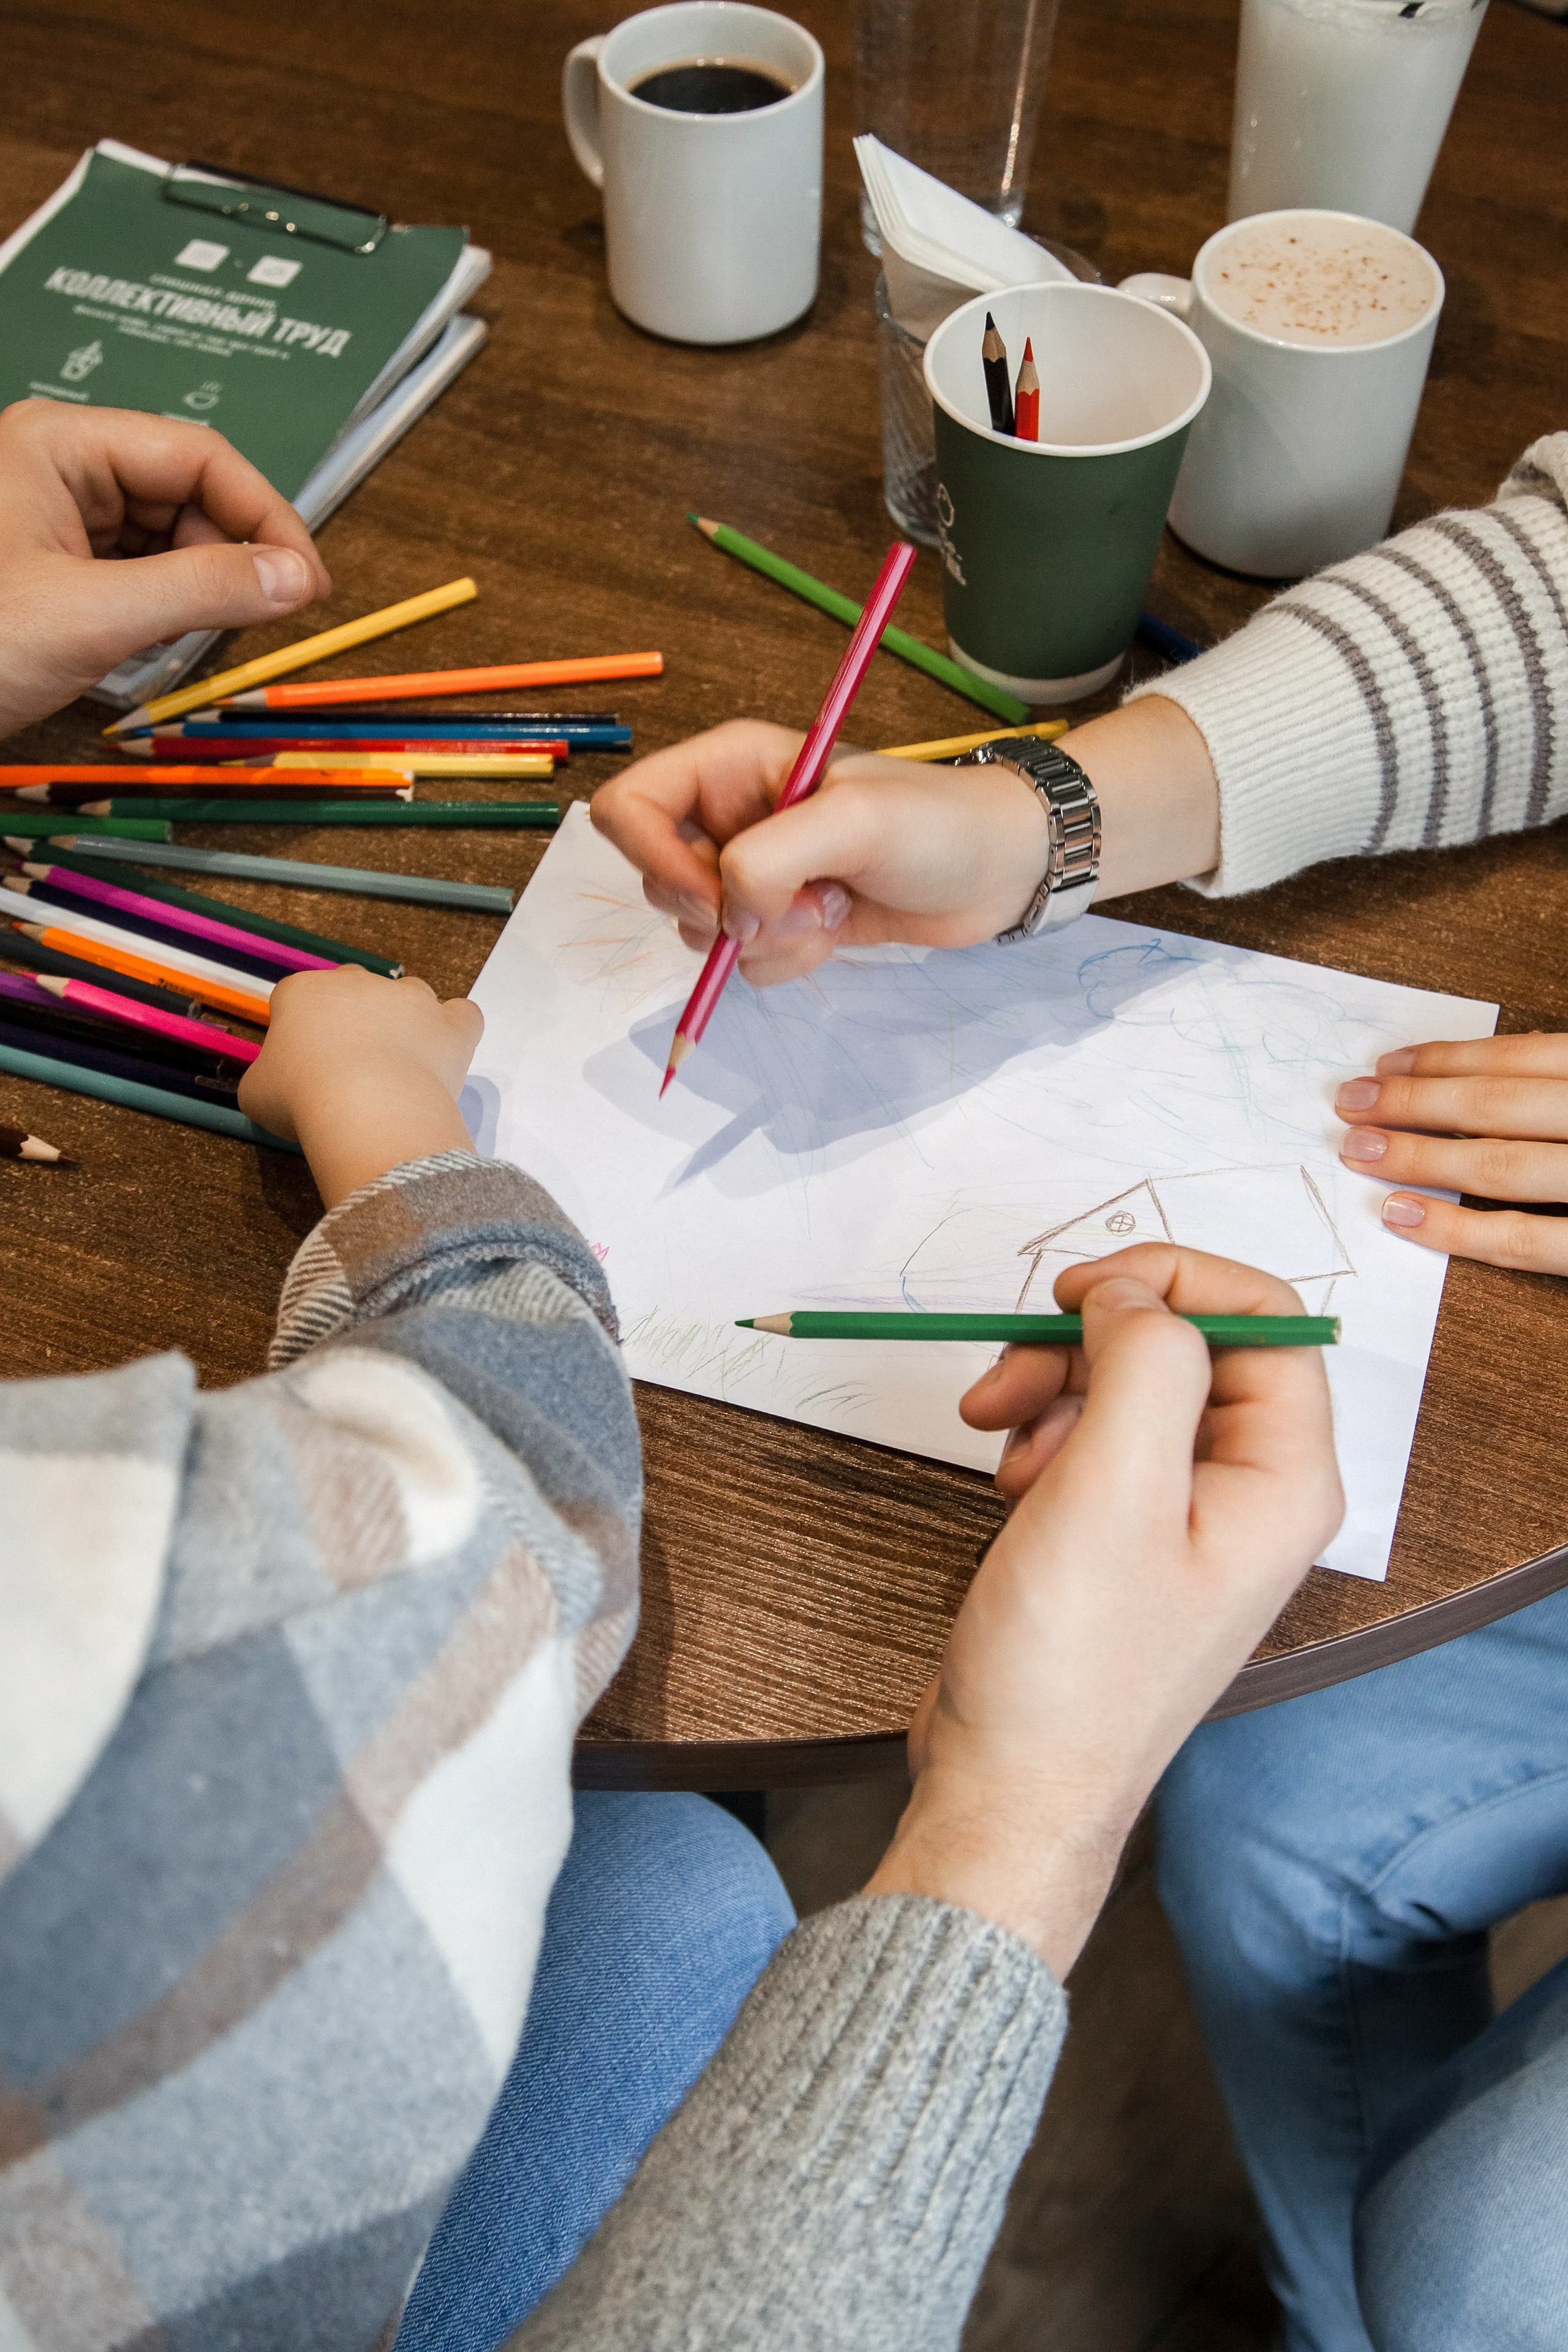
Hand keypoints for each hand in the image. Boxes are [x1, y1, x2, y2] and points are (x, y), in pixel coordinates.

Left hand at [0, 399, 329, 733]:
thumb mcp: (96, 617)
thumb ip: (205, 590)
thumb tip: (296, 579)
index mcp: (59, 442)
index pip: (199, 455)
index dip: (266, 516)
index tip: (308, 581)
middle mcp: (59, 466)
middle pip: (187, 492)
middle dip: (234, 553)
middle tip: (277, 613)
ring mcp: (55, 515)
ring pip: (168, 535)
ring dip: (203, 583)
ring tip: (212, 630)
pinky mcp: (54, 565)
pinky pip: (137, 569)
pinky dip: (168, 603)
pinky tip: (169, 637)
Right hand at [238, 967, 481, 1206]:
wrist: (365, 1108)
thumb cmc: (299, 1097)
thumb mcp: (256, 1093)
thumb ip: (267, 1077)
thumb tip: (277, 1083)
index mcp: (304, 991)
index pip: (299, 999)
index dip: (302, 1034)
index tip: (305, 1068)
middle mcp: (360, 982)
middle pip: (355, 991)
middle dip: (354, 1021)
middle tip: (349, 1070)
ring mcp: (411, 998)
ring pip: (410, 997)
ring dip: (405, 1022)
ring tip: (398, 1067)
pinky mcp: (451, 1024)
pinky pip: (462, 1014)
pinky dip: (456, 1030)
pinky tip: (446, 1054)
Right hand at [590, 699, 1220, 985]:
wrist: (1000, 867)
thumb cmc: (935, 823)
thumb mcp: (850, 821)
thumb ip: (768, 860)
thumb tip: (726, 916)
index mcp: (727, 766)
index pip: (629, 808)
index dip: (654, 859)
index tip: (714, 893)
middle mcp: (729, 816)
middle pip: (659, 880)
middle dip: (724, 910)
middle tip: (795, 903)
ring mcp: (755, 871)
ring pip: (702, 930)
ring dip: (763, 939)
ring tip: (830, 912)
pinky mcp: (782, 917)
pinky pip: (744, 959)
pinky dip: (786, 958)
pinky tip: (838, 929)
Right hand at [864, 1244, 1343, 1975]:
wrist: (1008, 1787)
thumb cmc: (1070, 1667)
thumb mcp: (1109, 1488)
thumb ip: (1141, 1365)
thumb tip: (1135, 1294)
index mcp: (1285, 1479)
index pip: (1264, 1318)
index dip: (1172, 1281)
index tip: (1081, 1293)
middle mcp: (1251, 1492)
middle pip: (1186, 1345)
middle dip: (1088, 1342)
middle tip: (1010, 1372)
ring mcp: (1188, 1516)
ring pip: (1127, 1384)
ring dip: (1051, 1388)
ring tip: (999, 1439)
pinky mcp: (1128, 1535)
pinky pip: (1093, 1437)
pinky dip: (1041, 1435)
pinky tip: (1009, 1481)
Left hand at [1337, 1032, 1567, 1275]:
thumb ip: (1560, 1085)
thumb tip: (1492, 1071)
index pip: (1518, 1059)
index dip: (1445, 1061)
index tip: (1386, 1067)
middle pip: (1496, 1106)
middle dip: (1413, 1103)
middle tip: (1350, 1104)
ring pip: (1499, 1166)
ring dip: (1420, 1157)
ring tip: (1359, 1151)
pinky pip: (1523, 1240)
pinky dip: (1458, 1228)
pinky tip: (1400, 1213)